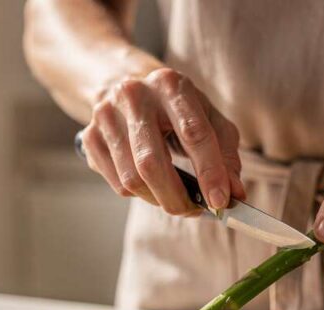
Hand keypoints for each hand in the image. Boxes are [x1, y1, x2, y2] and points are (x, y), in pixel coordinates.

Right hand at [81, 67, 244, 214]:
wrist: (128, 84)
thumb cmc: (177, 108)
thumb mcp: (209, 119)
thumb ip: (226, 155)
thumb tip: (234, 195)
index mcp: (170, 85)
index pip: (193, 133)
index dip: (209, 172)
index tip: (221, 202)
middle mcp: (133, 95)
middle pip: (152, 163)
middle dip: (177, 198)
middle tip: (195, 211)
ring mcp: (106, 116)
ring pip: (132, 179)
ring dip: (159, 199)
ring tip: (175, 197)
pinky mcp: (89, 136)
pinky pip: (117, 184)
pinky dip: (139, 194)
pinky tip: (151, 183)